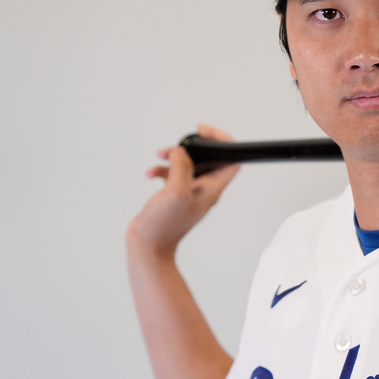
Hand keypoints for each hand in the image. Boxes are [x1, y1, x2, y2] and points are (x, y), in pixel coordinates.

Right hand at [126, 124, 239, 260]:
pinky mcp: (174, 195)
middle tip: (181, 142)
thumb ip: (182, 167)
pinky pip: (172, 175)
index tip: (206, 133)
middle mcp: (204, 190)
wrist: (147, 246)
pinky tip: (151, 173)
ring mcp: (189, 192)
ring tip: (161, 155)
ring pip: (188, 165)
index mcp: (212, 189)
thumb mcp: (176, 192)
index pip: (231, 161)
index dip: (223, 143)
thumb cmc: (164, 225)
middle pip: (209, 160)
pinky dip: (162, 170)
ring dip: (174, 157)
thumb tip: (180, 151)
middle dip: (194, 147)